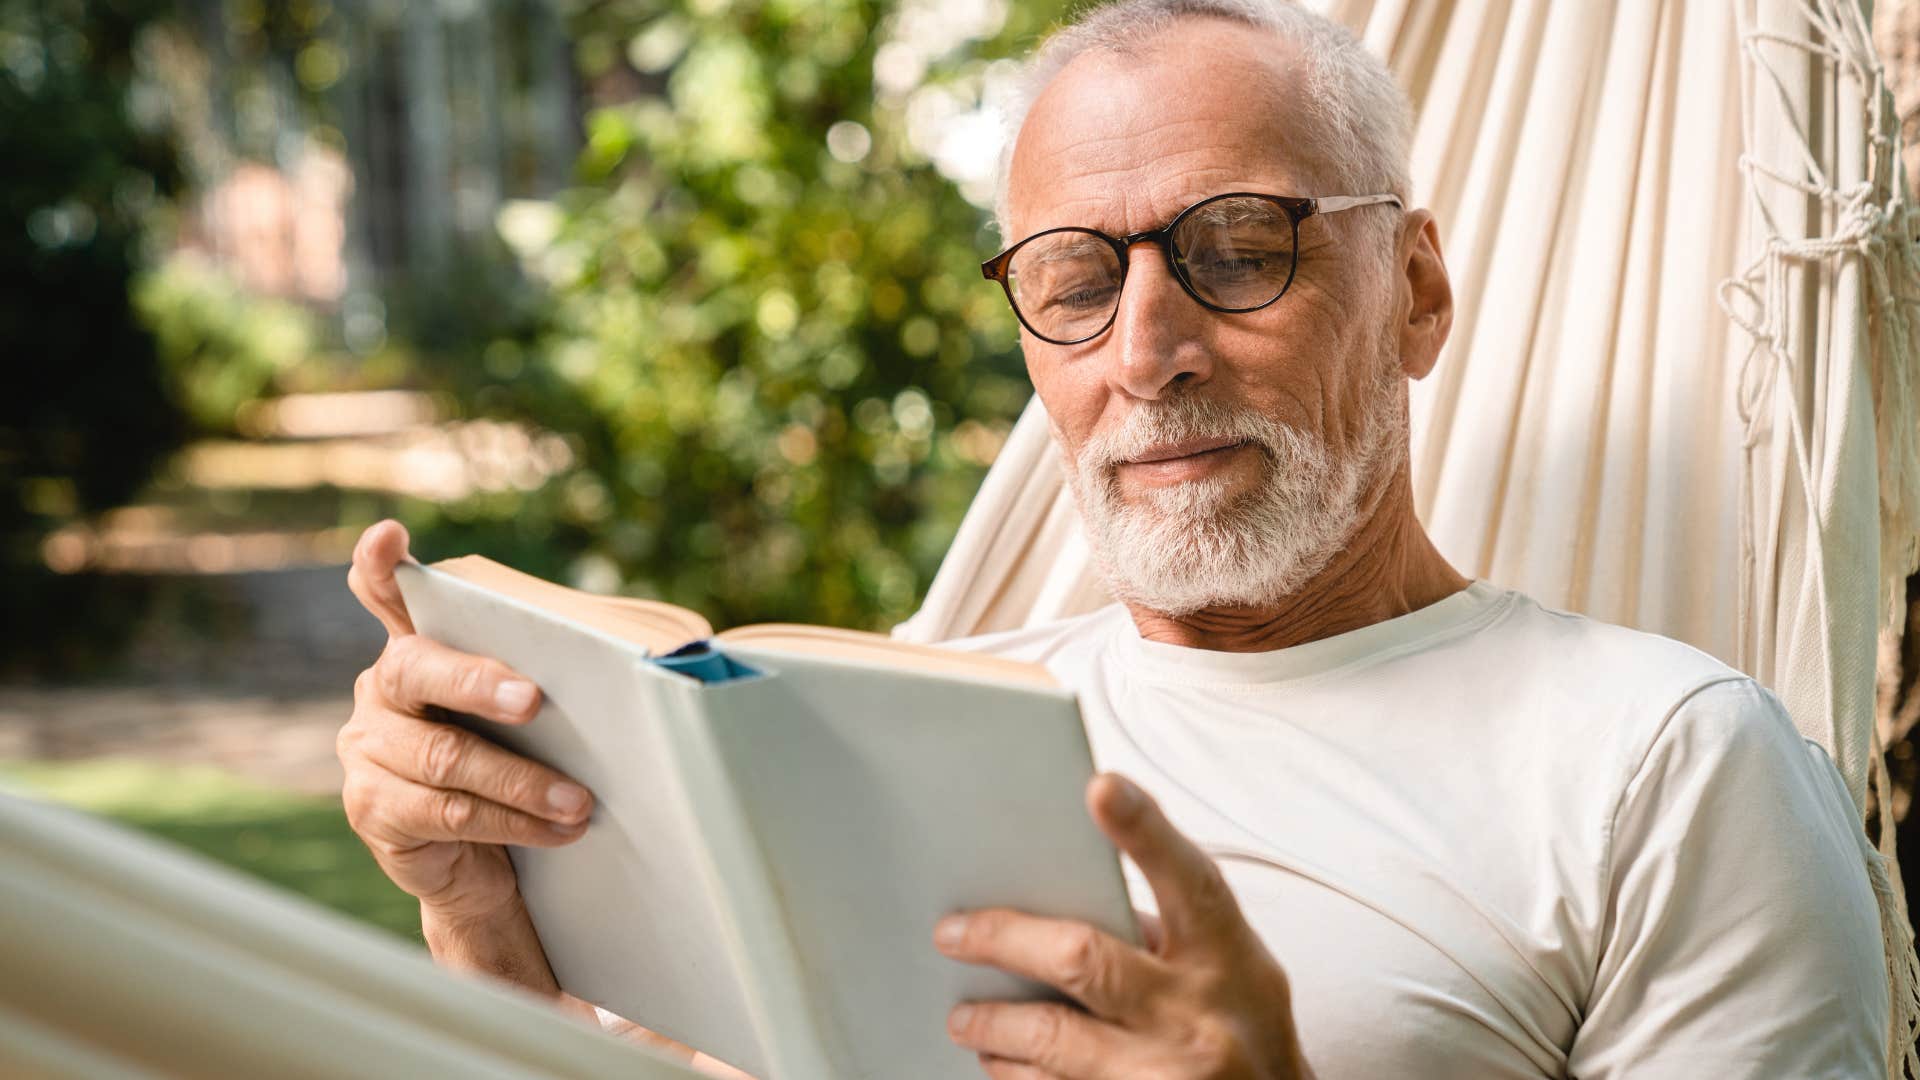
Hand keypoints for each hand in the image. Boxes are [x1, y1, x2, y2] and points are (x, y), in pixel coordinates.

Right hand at [338, 520, 595, 924]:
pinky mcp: (372, 810)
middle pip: (415, 668)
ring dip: (523, 780)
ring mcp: (367, 750)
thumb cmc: (522, 766)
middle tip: (534, 700)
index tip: (392, 536)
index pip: (385, 593)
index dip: (381, 566)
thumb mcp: (536, 715)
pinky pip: (449, 812)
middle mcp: (379, 691)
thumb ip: (554, 669)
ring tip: (581, 800)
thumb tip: (665, 648)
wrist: (488, 865)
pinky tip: (560, 828)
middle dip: (477, 681)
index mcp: (417, 647)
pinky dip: (513, 820)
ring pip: (446, 757)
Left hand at [933, 773, 1310, 1079]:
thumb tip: (1062, 896)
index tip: (1101, 786)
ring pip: (1051, 1039)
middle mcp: (1199, 1015)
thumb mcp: (1233, 966)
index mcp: (1226, 956)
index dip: (1145, 831)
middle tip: (952, 933)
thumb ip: (1167, 928)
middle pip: (1082, 960)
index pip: (1186, 880)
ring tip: (966, 1016)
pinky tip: (1001, 1062)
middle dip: (1003, 940)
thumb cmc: (1242, 1026)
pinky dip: (1016, 1075)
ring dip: (995, 1025)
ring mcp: (1168, 1075)